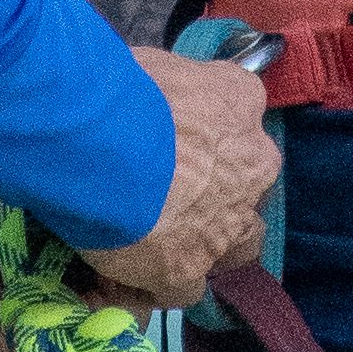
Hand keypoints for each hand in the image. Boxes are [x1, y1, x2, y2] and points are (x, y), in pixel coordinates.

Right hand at [83, 45, 273, 308]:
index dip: (206, 137)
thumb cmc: (118, 87)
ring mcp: (226, 222)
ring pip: (231, 245)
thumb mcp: (153, 63)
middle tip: (166, 196)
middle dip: (218, 195)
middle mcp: (252, 163)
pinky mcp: (189, 269)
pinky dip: (155, 284)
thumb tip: (149, 97)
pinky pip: (180, 288)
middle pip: (246, 188)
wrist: (100, 142)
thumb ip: (168, 88)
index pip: (237, 118)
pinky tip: (124, 276)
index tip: (175, 145)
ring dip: (202, 245)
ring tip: (153, 245)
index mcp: (240, 100)